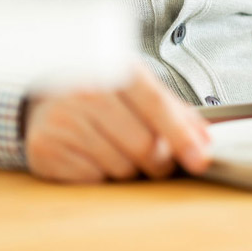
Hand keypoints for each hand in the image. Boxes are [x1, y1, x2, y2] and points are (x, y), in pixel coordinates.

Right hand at [24, 64, 210, 183]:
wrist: (45, 95)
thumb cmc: (102, 93)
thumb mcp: (140, 89)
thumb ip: (176, 112)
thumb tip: (206, 141)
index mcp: (118, 71)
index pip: (157, 106)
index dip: (182, 136)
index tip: (200, 159)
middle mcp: (88, 92)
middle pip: (143, 145)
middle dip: (160, 161)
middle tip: (158, 159)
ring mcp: (64, 120)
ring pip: (120, 167)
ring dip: (131, 169)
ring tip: (119, 149)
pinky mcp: (46, 149)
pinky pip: (93, 179)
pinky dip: (103, 175)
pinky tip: (94, 155)